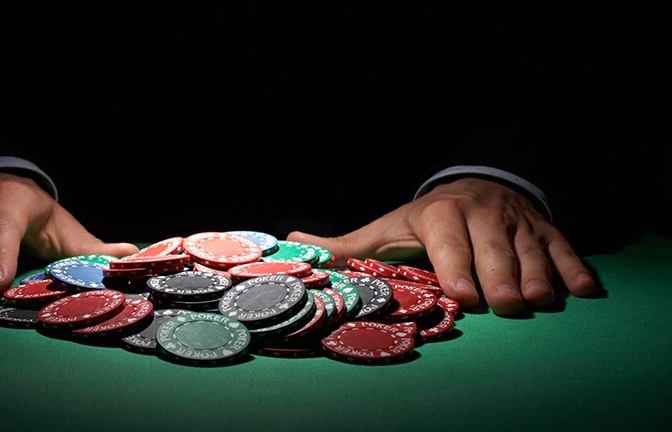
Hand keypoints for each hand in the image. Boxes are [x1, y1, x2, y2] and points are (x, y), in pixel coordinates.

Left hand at [288, 177, 596, 315]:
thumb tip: (294, 244)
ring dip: (538, 275)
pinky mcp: (545, 231)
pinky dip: (573, 268)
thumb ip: (347, 244)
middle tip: (507, 305)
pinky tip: (581, 291)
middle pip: (495, 248)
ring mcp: (518, 223)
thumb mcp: (387, 227)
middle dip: (501, 276)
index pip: (451, 241)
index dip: (458, 265)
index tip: (465, 294)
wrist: (477, 183)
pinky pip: (564, 248)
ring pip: (532, 249)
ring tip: (540, 300)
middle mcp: (483, 216)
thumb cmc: (426, 218)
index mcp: (442, 216)